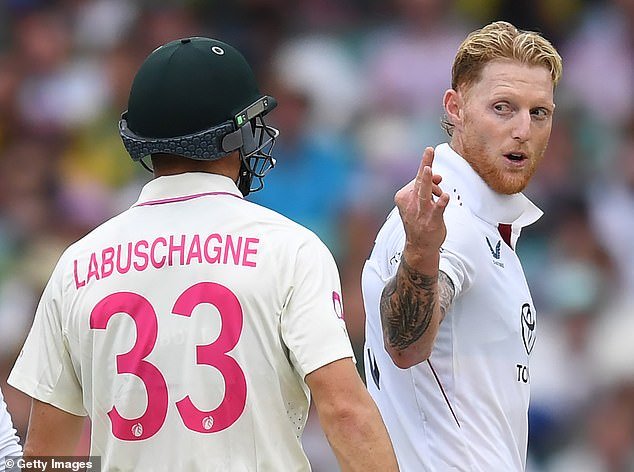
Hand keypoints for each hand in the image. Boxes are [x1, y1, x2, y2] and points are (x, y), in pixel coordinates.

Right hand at [394, 147, 449, 265]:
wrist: (419, 247)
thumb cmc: (420, 222)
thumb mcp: (421, 202)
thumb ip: (429, 188)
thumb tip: (438, 176)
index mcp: (404, 197)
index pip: (418, 178)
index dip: (428, 169)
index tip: (430, 154)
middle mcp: (411, 203)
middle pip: (419, 181)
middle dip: (425, 164)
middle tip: (429, 151)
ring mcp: (420, 212)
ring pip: (424, 194)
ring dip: (427, 181)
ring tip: (430, 170)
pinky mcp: (431, 222)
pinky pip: (436, 210)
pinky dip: (440, 203)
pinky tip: (445, 197)